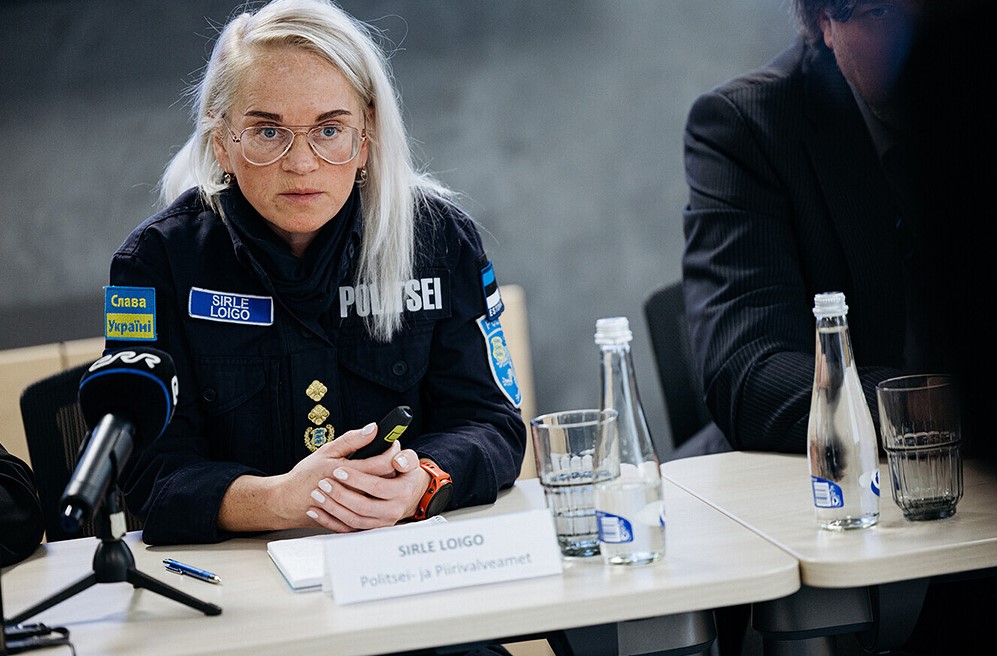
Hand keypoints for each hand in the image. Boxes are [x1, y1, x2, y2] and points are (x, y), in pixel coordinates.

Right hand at [217, 422, 419, 532]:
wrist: (289, 501)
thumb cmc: (306, 476)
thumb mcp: (327, 451)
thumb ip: (352, 440)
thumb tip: (373, 428)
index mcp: (348, 473)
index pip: (383, 463)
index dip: (392, 451)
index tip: (392, 443)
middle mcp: (354, 492)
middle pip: (387, 480)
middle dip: (392, 465)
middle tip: (391, 454)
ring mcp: (354, 509)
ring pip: (383, 497)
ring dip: (387, 481)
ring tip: (383, 470)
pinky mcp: (353, 520)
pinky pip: (374, 511)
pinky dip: (377, 497)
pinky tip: (374, 488)